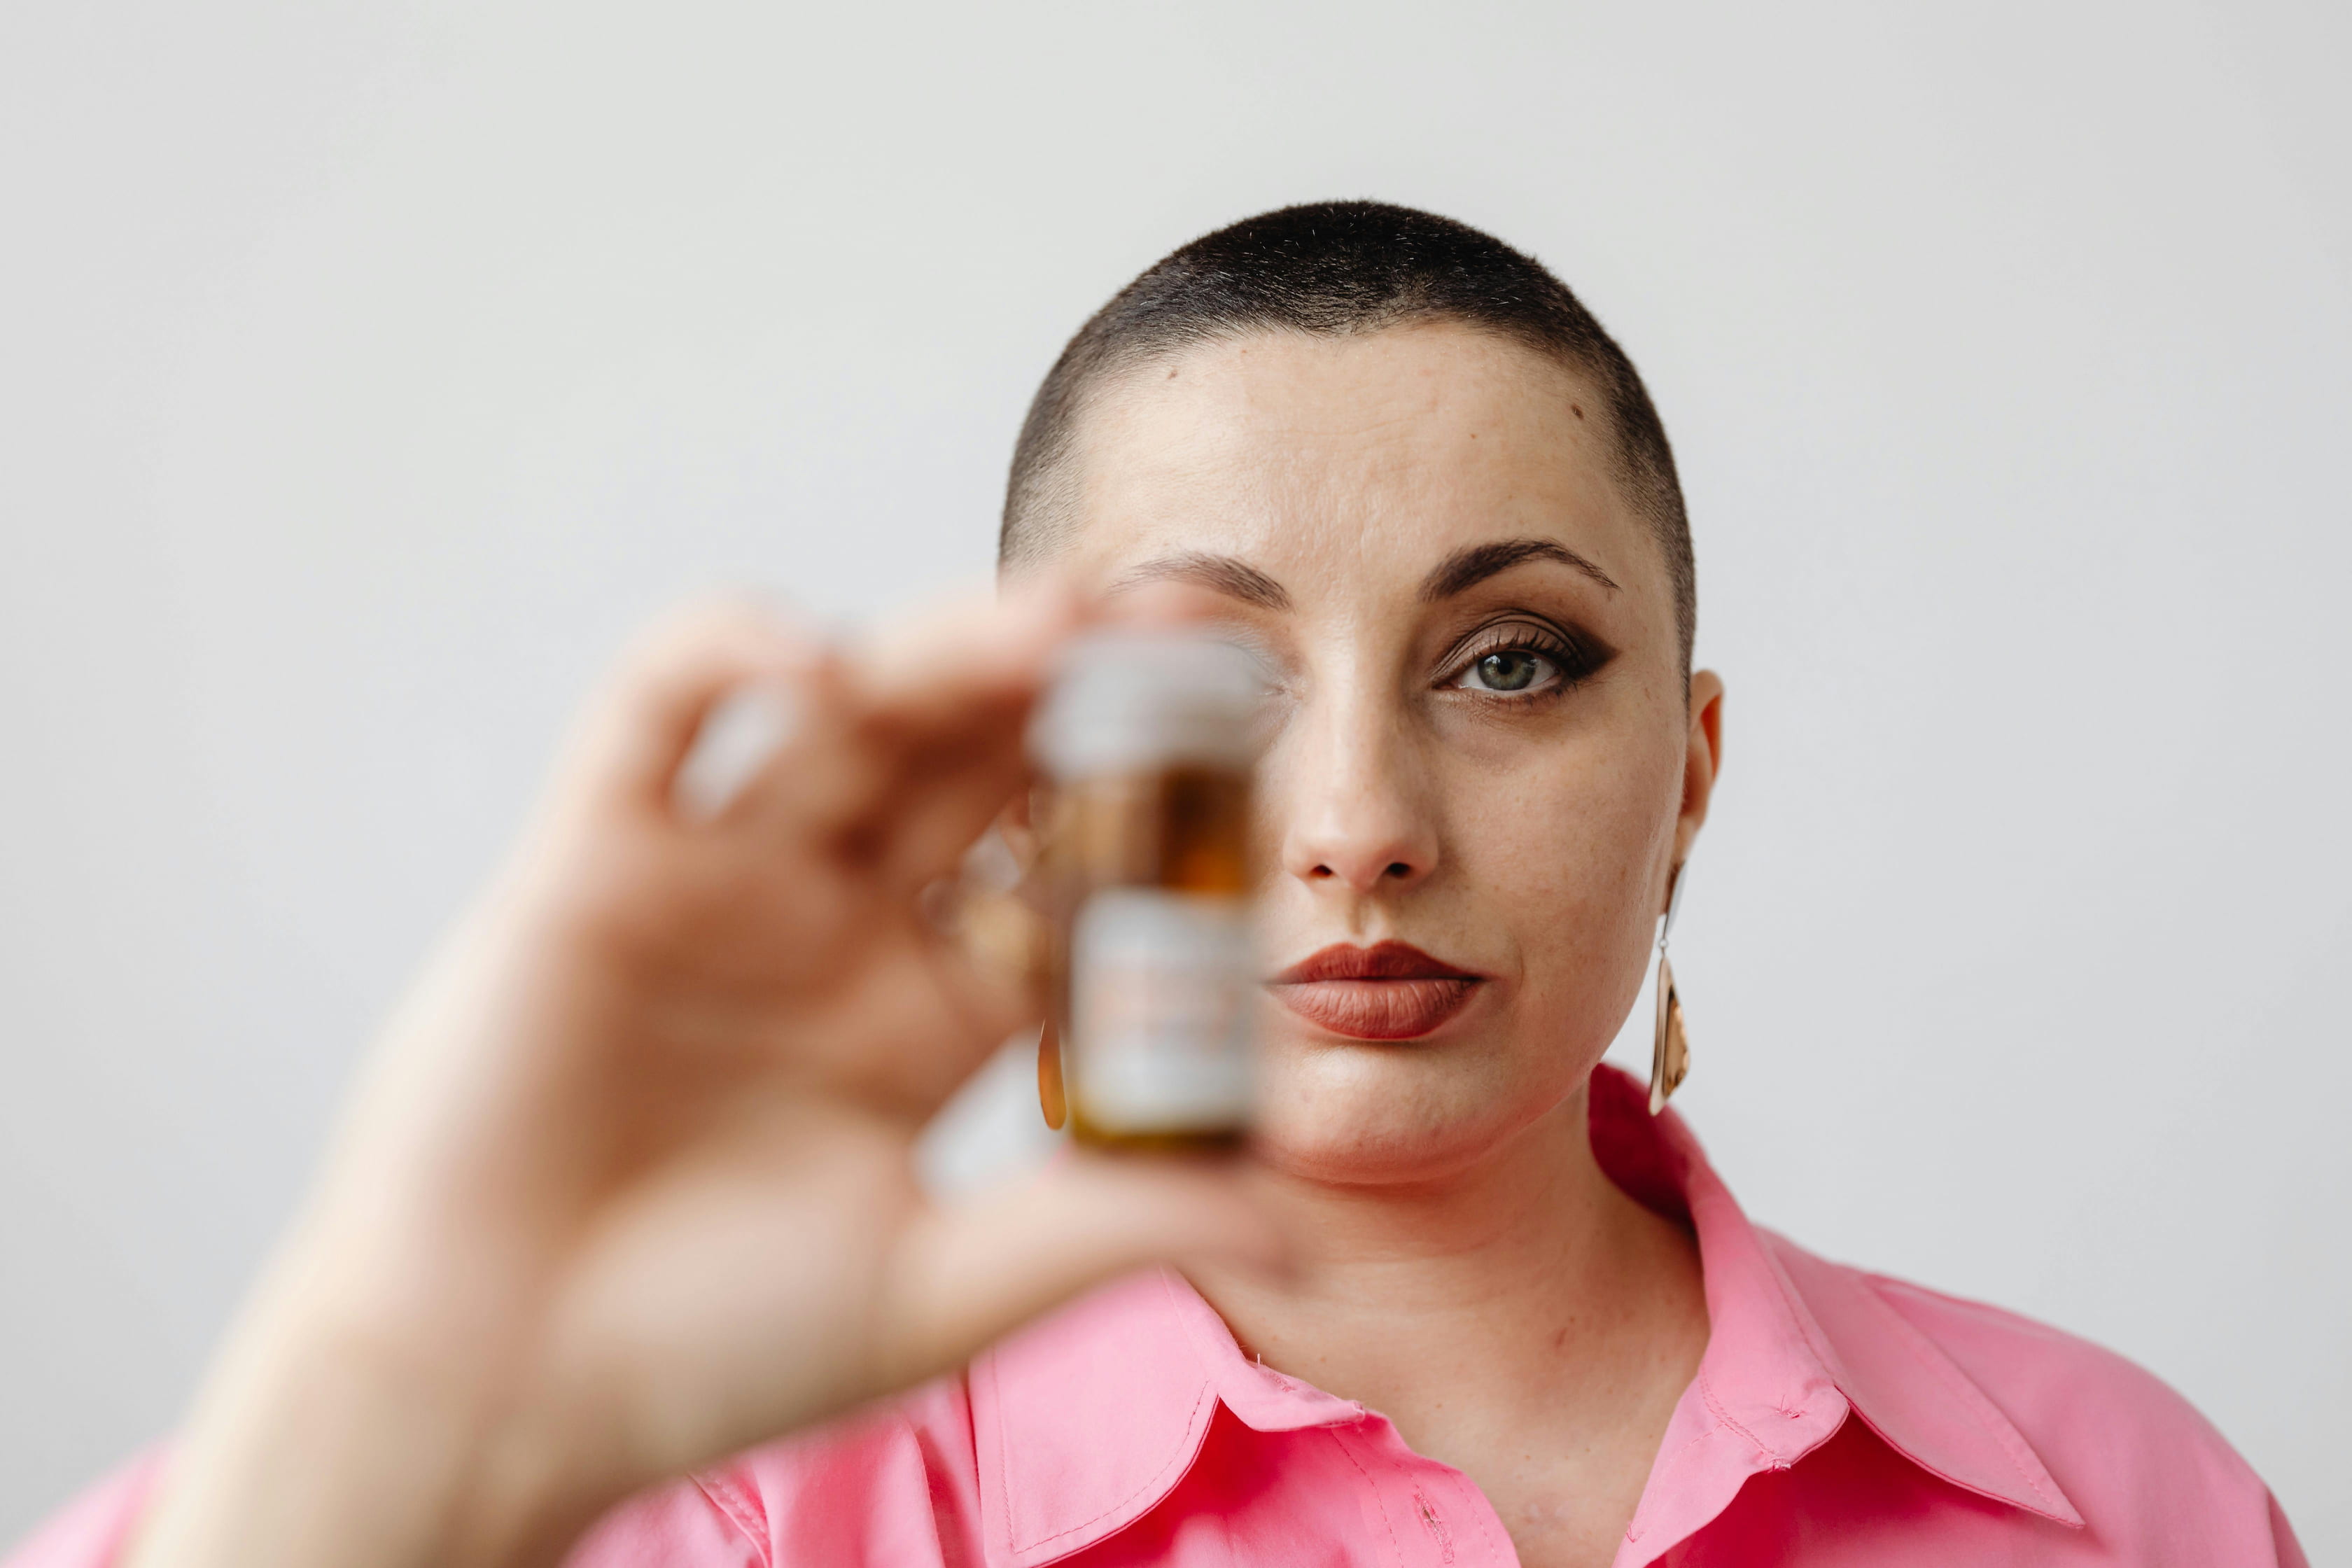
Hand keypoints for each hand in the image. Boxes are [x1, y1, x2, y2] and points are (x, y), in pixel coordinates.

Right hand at [127, 583, 1279, 1567]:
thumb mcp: (936, 1290)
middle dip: (1080, 692)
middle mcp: (836, 924)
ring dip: (947, 653)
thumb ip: (1103, 1225)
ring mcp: (722, 881)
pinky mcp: (594, 860)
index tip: (1268, 765)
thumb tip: (1298, 1220)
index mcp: (928, 1010)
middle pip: (978, 769)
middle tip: (1195, 628)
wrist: (492, 1395)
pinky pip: (656, 717)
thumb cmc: (703, 1356)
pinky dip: (721, 657)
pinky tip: (808, 654)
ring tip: (1057, 620)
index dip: (1162, 822)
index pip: (1068, 881)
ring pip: (849, 717)